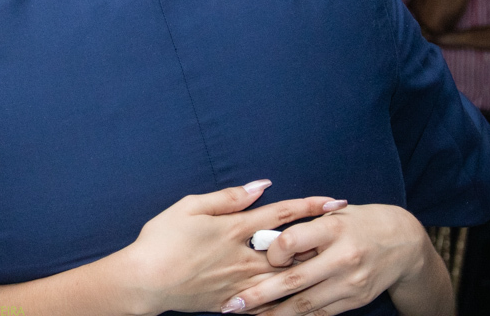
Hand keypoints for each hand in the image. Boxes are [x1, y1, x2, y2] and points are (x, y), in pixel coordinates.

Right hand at [122, 183, 346, 314]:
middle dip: (321, 242)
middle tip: (346, 237)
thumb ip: (228, 197)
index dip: (309, 205)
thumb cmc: (160, 239)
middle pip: (292, 250)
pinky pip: (266, 303)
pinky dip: (285, 300)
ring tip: (332, 265)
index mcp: (233, 229)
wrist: (144, 280)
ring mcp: (239, 283)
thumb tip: (260, 186)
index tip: (335, 201)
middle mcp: (243, 257)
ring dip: (309, 270)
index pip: (281, 214)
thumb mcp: (190, 206)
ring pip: (284, 279)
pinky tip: (299, 298)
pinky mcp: (231, 302)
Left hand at [225, 204, 433, 315]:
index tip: (260, 255)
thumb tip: (262, 241)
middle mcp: (342, 258)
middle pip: (294, 280)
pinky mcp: (355, 300)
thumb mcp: (331, 215)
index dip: (272, 251)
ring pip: (306, 303)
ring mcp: (350, 283)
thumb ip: (301, 227)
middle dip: (260, 294)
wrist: (402, 242)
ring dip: (274, 313)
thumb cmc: (356, 222)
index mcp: (333, 229)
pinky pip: (321, 314)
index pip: (292, 241)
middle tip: (232, 304)